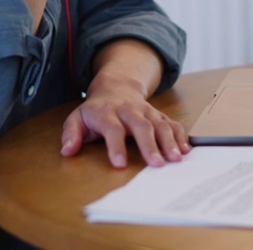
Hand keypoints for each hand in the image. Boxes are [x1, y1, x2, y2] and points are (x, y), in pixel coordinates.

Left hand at [60, 74, 190, 168]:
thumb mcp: (77, 118)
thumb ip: (71, 134)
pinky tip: (185, 150)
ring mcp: (146, 111)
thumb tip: (67, 151)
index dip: (116, 146)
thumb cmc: (96, 110)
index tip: (120, 164)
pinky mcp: (158, 114)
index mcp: (107, 112)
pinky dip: (180, 136)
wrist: (116, 87)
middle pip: (141, 126)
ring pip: (160, 124)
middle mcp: (129, 110)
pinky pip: (172, 123)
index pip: (112, 128)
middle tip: (157, 165)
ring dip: (169, 141)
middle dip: (150, 145)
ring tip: (176, 159)